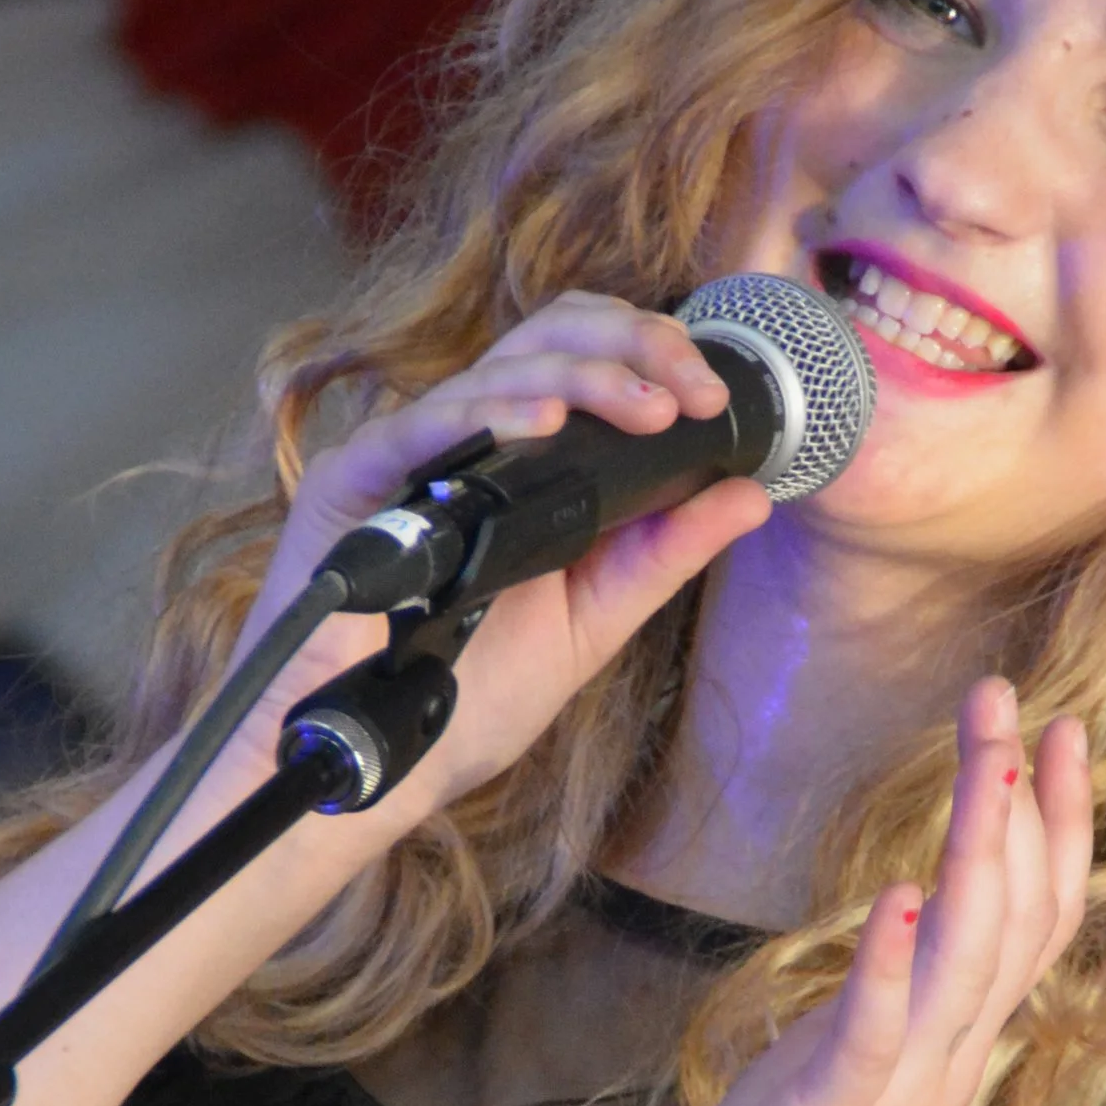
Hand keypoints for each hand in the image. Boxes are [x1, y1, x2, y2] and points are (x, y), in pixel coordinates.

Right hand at [232, 295, 771, 833]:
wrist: (379, 767)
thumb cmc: (465, 698)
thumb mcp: (593, 619)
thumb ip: (663, 554)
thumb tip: (751, 494)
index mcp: (516, 461)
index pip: (582, 357)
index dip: (649, 352)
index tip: (710, 398)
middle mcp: (461, 441)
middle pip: (547, 337)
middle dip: (632, 345)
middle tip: (689, 392)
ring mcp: (405, 456)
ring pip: (498, 367)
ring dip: (585, 376)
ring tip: (646, 408)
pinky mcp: (353, 482)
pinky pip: (422, 423)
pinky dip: (490, 411)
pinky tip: (545, 419)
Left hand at [634, 682, 1093, 1105]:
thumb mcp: (857, 1055)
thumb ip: (901, 988)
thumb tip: (914, 899)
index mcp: (959, 1039)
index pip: (1040, 918)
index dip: (1060, 825)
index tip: (1063, 729)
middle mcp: (952, 1057)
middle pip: (1017, 915)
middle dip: (1020, 802)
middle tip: (1011, 697)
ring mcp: (902, 1089)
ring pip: (969, 958)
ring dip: (976, 851)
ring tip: (983, 759)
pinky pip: (875, 1032)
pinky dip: (889, 963)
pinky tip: (895, 896)